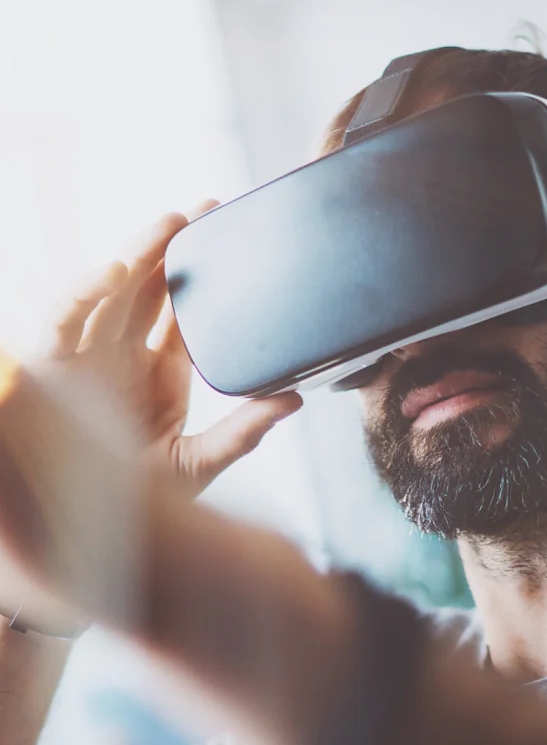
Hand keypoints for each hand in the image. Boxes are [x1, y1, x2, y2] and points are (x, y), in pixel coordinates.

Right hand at [40, 207, 301, 496]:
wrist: (97, 532)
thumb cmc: (143, 505)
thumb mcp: (199, 463)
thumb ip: (244, 431)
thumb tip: (295, 397)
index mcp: (159, 377)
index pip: (182, 316)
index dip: (203, 281)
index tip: (230, 243)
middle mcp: (123, 359)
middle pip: (148, 291)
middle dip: (174, 250)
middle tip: (207, 212)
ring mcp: (88, 358)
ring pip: (111, 292)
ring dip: (139, 255)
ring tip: (171, 224)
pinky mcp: (52, 366)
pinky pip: (65, 318)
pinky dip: (86, 290)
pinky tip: (119, 269)